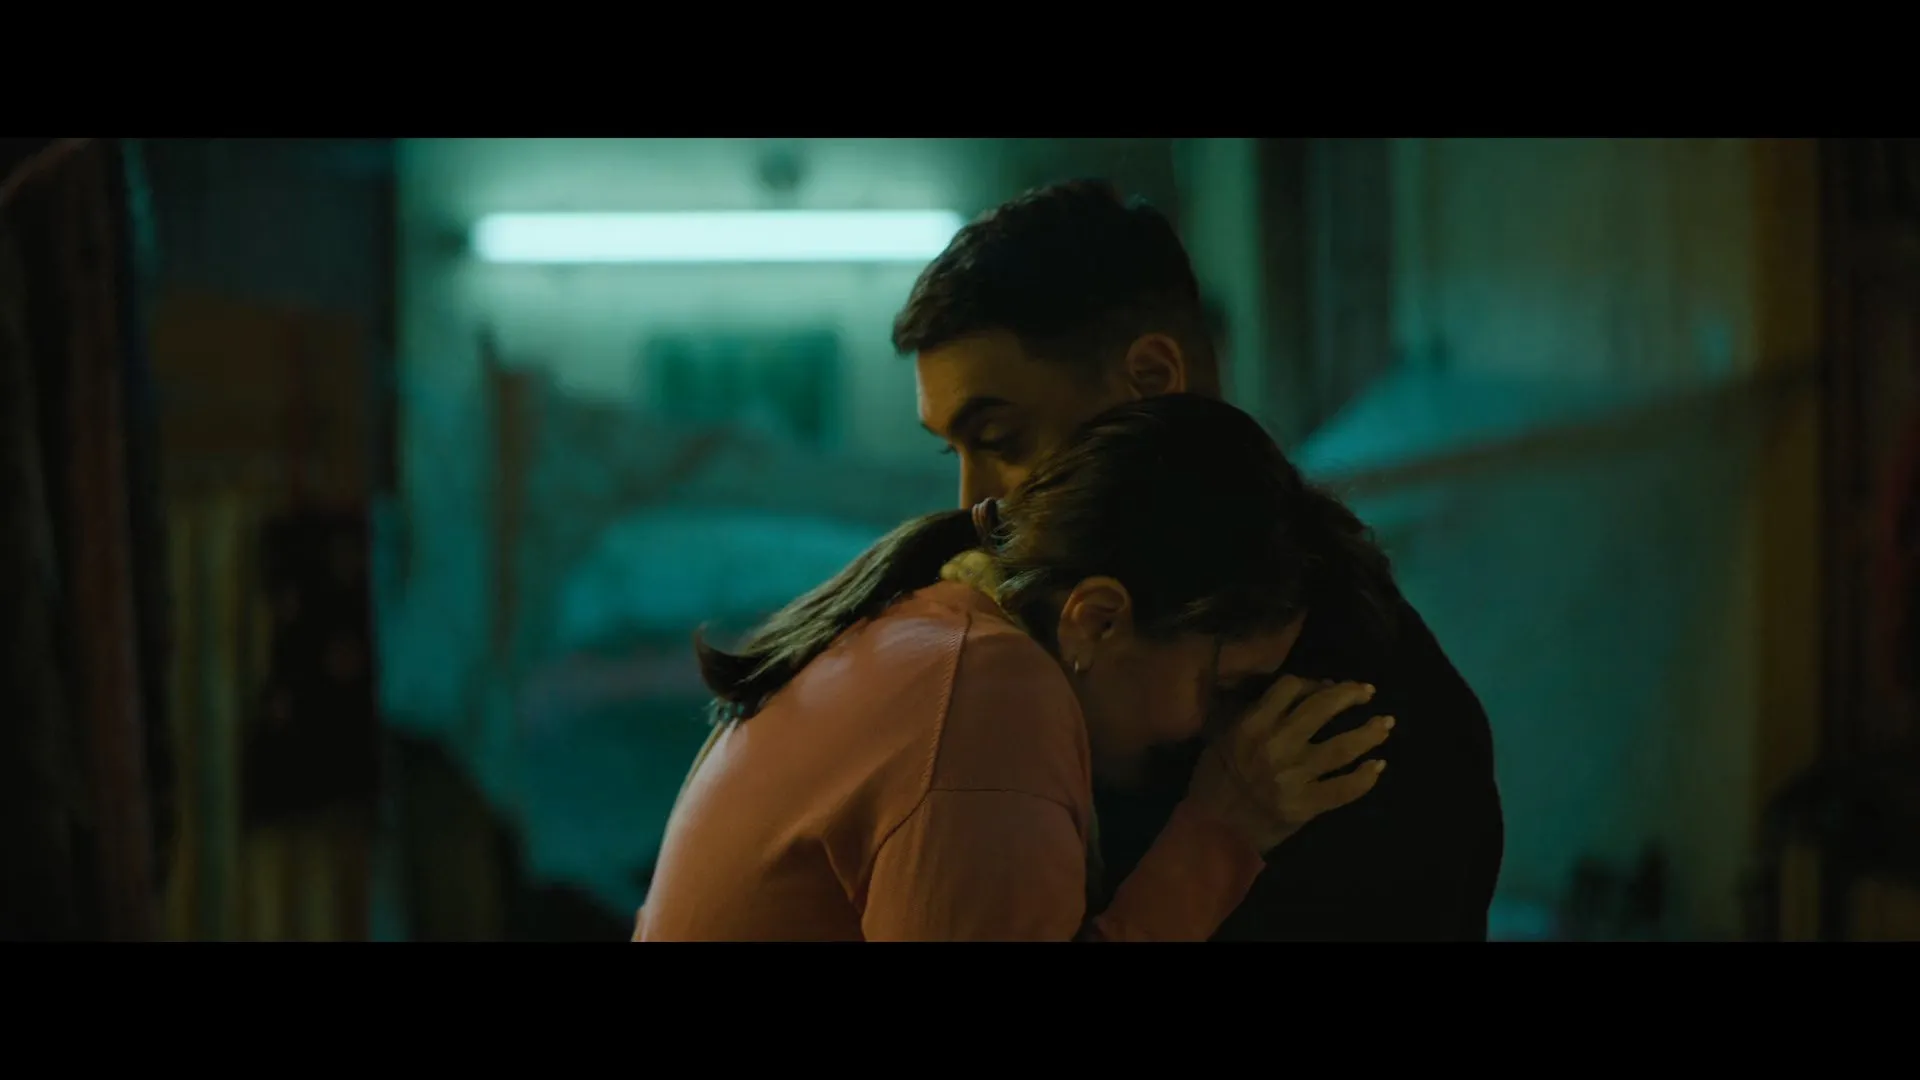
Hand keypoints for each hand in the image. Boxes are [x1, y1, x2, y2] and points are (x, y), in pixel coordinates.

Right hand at [1186, 676, 1392, 853]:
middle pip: (1323, 708)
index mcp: (1253, 724)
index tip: (1328, 686)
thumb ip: (1250, 714)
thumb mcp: (1221, 737)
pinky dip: (1365, 778)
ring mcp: (1294, 776)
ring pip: (1342, 748)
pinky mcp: (1306, 805)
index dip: (1315, 682)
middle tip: (1368, 693)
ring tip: (1385, 725)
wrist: (1212, 830)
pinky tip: (1378, 767)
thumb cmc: (1213, 782)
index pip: (1291, 687)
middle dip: (1350, 695)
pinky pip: (1344, 789)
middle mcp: (1277, 745)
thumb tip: (1289, 697)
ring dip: (1368, 733)